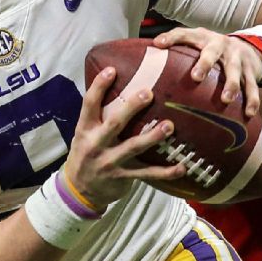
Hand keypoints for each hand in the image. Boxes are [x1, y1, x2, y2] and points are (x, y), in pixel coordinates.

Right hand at [61, 66, 185, 207]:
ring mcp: (109, 162)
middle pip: (114, 123)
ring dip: (152, 136)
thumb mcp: (84, 134)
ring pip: (133, 147)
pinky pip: (147, 174)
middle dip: (132, 108)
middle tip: (149, 92)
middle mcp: (96, 144)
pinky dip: (166, 172)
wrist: (79, 190)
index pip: (89, 104)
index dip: (99, 87)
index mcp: (85, 129)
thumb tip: (121, 86)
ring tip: (169, 126)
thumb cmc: (86, 153)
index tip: (112, 70)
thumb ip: (99, 115)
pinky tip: (182, 166)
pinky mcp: (123, 177)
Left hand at [152, 27, 261, 116]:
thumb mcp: (197, 42)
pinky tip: (249, 113)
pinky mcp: (251, 72)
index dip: (172, 37)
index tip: (159, 44)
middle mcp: (221, 45)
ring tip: (226, 99)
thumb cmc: (212, 49)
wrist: (249, 47)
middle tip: (196, 77)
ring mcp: (238, 59)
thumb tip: (151, 50)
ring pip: (235, 71)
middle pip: (212, 53)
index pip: (185, 34)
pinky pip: (252, 87)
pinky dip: (252, 100)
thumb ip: (176, 45)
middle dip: (205, 64)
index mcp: (204, 38)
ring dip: (232, 85)